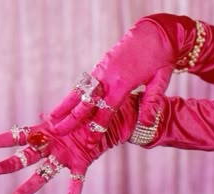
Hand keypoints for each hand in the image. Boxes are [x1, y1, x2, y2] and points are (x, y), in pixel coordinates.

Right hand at [0, 94, 138, 193]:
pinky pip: (76, 183)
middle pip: (27, 157)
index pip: (20, 136)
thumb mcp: (67, 112)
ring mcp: (64, 157)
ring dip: (31, 184)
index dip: (3, 140)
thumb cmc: (83, 115)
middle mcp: (52, 147)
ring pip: (45, 173)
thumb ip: (55, 116)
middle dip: (11, 163)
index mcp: (47, 132)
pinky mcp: (80, 163)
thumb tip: (42, 115)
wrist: (102, 121)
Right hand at [50, 19, 174, 136]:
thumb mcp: (161, 80)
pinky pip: (85, 83)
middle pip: (86, 102)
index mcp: (122, 83)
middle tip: (58, 131)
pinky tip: (68, 101)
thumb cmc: (160, 56)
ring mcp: (102, 69)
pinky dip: (74, 94)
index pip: (106, 111)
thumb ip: (151, 102)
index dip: (97, 128)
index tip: (89, 143)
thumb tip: (147, 124)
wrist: (155, 31)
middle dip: (72, 119)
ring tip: (52, 117)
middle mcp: (107, 77)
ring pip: (80, 91)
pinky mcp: (100, 64)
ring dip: (65, 105)